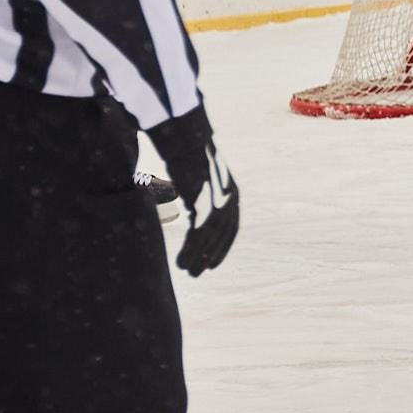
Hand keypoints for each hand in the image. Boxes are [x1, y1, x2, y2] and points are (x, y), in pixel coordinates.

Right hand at [147, 105, 239, 276]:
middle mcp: (229, 199)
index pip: (231, 228)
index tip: (212, 262)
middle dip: (210, 256)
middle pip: (221, 236)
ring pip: (209, 238)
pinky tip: (180, 262)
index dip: (222, 247)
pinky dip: (190, 250)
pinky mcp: (204, 203)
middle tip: (199, 273)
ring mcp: (218, 201)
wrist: (185, 140)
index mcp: (232, 193)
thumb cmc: (188, 157)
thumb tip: (193, 208)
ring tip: (186, 271)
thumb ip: (201, 197)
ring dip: (198, 257)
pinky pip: (198, 234)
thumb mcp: (200, 180)